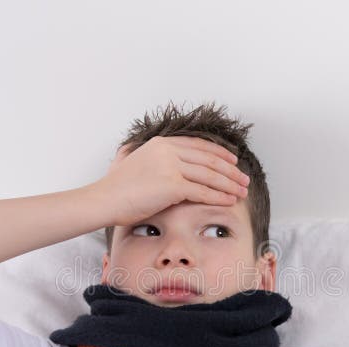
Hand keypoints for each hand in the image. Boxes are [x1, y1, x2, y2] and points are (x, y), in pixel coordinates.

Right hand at [94, 135, 249, 226]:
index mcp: (161, 143)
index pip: (199, 146)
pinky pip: (203, 191)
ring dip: (229, 184)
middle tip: (244, 179)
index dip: (219, 153)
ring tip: (242, 192)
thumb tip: (146, 155)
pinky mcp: (171, 185)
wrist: (104, 199)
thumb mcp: (132, 161)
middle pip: (208, 160)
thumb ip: (146, 156)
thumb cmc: (116, 188)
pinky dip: (219, 197)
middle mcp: (168, 151)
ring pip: (209, 176)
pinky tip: (230, 201)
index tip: (233, 161)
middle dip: (230, 171)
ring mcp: (170, 166)